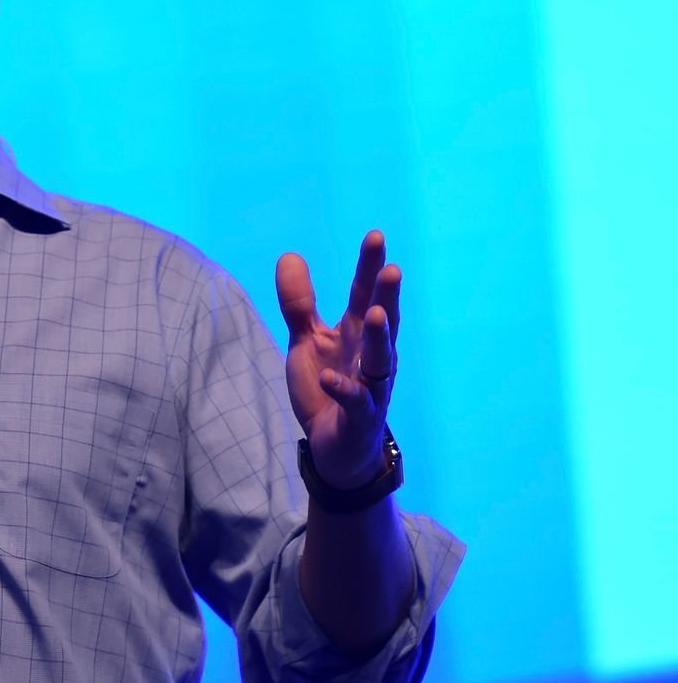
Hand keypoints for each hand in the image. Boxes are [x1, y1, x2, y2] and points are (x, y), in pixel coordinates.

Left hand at [275, 231, 399, 487]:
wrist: (336, 447)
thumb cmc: (327, 387)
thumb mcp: (307, 341)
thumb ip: (299, 302)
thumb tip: (289, 255)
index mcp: (356, 334)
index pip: (363, 294)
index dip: (368, 267)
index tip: (375, 235)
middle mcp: (370, 357)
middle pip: (381, 322)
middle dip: (386, 296)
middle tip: (392, 269)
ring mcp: (370, 388)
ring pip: (380, 361)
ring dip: (378, 338)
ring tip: (374, 313)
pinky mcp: (360, 419)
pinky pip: (356, 402)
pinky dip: (345, 390)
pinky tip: (331, 378)